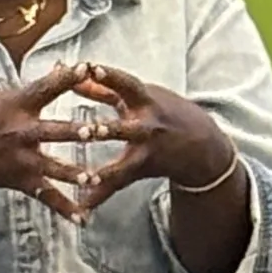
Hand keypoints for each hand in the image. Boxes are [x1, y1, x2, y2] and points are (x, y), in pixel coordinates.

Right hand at [0, 63, 107, 224]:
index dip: (66, 77)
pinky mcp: (18, 180)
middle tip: (102, 130)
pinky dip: (64, 208)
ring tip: (96, 177)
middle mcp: (19, 132)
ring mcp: (19, 159)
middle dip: (77, 130)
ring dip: (74, 172)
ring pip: (52, 167)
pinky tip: (84, 218)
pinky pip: (45, 196)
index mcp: (15, 105)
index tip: (87, 68)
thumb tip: (65, 67)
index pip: (46, 88)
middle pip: (53, 130)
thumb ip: (33, 89)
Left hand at [51, 65, 234, 211]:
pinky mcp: (142, 169)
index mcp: (146, 101)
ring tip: (86, 179)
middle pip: (126, 129)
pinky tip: (83, 204)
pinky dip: (101, 194)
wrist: (201, 145)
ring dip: (106, 172)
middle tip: (87, 131)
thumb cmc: (164, 112)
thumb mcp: (140, 96)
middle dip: (108, 130)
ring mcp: (146, 150)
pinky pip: (119, 183)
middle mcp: (147, 126)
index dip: (109, 76)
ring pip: (124, 164)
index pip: (126, 85)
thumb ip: (103, 88)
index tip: (91, 68)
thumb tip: (70, 73)